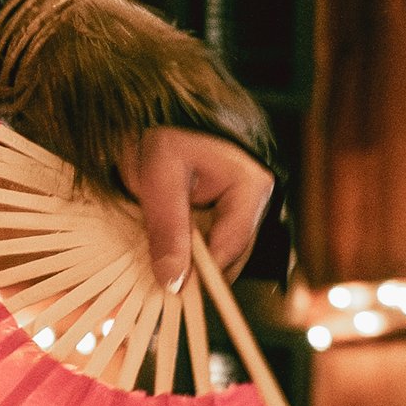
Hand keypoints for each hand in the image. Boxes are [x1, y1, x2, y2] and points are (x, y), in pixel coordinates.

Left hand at [122, 128, 273, 290]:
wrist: (154, 113)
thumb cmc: (160, 132)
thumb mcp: (158, 175)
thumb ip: (167, 227)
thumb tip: (173, 282)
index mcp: (250, 187)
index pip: (232, 244)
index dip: (203, 274)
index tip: (171, 292)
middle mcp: (252, 205)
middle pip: (229, 258)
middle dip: (194, 275)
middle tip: (156, 288)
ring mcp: (237, 214)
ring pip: (216, 258)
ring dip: (185, 267)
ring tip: (153, 273)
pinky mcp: (218, 220)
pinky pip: (203, 249)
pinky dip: (181, 257)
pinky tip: (157, 261)